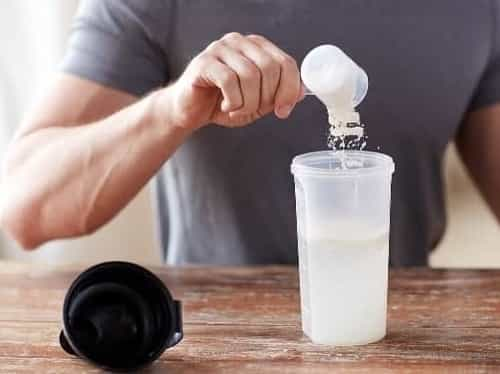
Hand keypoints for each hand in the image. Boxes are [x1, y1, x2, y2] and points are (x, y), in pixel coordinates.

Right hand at [166, 32, 303, 129]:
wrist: (190, 111)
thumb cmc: (223, 104)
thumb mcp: (258, 103)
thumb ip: (279, 95)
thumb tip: (302, 92)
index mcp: (257, 48)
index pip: (286, 63)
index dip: (290, 89)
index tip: (283, 110)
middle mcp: (240, 42)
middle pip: (270, 67)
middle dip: (267, 97)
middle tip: (254, 110)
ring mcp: (221, 49)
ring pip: (250, 75)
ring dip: (248, 103)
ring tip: (238, 110)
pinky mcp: (204, 62)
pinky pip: (229, 81)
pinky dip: (233, 101)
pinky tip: (226, 106)